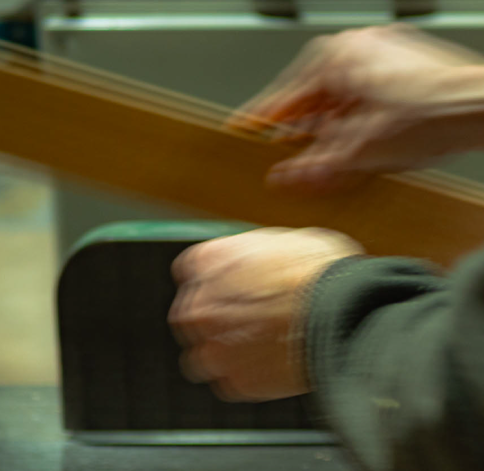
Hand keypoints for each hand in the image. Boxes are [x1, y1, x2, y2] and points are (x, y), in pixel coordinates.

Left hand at [168, 227, 362, 401]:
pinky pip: (234, 384)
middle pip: (192, 319)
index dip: (218, 283)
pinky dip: (250, 378)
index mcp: (208, 262)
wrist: (344, 315)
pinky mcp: (235, 384)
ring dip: (227, 355)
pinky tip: (276, 367)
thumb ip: (255, 258)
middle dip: (217, 322)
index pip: (192, 273)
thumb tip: (260, 267)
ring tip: (261, 351)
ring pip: (204, 359)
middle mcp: (199, 307)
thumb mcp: (285, 241)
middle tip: (250, 324)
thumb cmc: (324, 272)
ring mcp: (214, 350)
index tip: (235, 291)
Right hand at [229, 24, 483, 190]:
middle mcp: (354, 50)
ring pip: (339, 102)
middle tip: (289, 165)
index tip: (240, 135)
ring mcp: (379, 56)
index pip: (282, 99)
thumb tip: (286, 178)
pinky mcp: (400, 68)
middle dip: (302, 137)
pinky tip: (359, 152)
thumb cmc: (428, 116)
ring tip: (331, 165)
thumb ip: (314, 168)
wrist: (479, 108)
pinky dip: (356, 124)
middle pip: (312, 101)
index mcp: (333, 60)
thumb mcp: (357, 152)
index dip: (260, 124)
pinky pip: (362, 99)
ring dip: (332, 135)